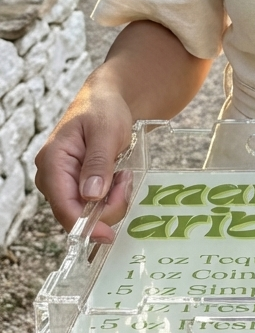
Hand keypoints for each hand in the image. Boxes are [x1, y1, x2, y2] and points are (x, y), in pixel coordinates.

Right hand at [35, 81, 133, 243]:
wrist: (106, 99)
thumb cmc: (103, 109)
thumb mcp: (106, 132)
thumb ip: (98, 163)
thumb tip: (91, 196)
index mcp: (53, 161)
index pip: (63, 206)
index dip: (85, 225)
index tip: (110, 233)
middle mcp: (51, 176)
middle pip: (75, 213)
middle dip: (105, 207)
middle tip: (125, 180)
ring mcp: (62, 182)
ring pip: (85, 213)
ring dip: (110, 201)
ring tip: (123, 175)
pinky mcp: (74, 185)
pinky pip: (91, 206)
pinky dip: (109, 198)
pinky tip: (118, 179)